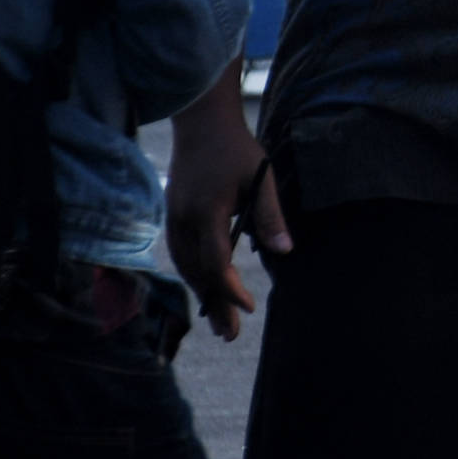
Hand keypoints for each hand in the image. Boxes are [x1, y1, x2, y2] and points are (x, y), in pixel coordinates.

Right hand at [164, 82, 289, 341]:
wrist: (201, 123)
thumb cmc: (237, 149)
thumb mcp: (261, 178)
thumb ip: (270, 216)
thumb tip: (285, 251)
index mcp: (207, 212)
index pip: (216, 262)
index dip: (231, 289)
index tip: (249, 306)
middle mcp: (184, 220)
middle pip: (198, 273)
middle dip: (215, 305)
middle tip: (231, 334)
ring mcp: (174, 218)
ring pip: (185, 267)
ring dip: (202, 294)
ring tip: (219, 322)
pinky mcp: (172, 215)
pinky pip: (180, 255)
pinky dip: (193, 275)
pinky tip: (206, 288)